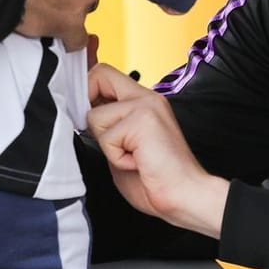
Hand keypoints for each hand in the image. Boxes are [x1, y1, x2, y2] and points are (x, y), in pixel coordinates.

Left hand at [87, 64, 228, 237]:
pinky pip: (107, 137)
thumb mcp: (123, 146)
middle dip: (90, 109)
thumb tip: (84, 117)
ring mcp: (145, 106)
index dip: (87, 91)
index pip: (104, 74)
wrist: (185, 195)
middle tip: (111, 138)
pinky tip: (137, 161)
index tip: (89, 114)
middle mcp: (146, 97)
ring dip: (107, 145)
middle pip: (97, 75)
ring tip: (132, 155)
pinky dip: (116, 157)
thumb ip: (108, 128)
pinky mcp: (142, 120)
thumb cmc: (157, 179)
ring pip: (95, 116)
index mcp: (143, 101)